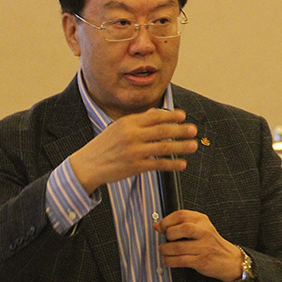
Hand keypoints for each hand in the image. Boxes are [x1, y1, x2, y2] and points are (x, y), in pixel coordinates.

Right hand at [69, 108, 197, 194]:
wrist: (88, 165)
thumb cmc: (104, 146)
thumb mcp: (117, 128)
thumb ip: (137, 121)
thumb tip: (156, 113)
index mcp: (127, 123)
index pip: (154, 116)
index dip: (171, 115)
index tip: (183, 116)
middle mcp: (132, 135)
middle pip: (162, 130)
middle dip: (180, 130)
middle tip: (193, 130)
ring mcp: (134, 152)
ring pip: (163, 147)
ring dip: (181, 146)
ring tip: (193, 145)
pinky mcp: (135, 167)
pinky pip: (159, 164)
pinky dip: (172, 164)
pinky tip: (182, 164)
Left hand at [153, 210, 242, 281]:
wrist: (229, 259)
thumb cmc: (210, 242)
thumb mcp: (199, 227)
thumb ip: (179, 224)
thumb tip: (157, 225)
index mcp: (202, 220)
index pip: (181, 215)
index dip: (167, 220)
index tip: (160, 227)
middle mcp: (204, 232)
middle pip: (183, 228)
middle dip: (169, 233)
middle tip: (165, 238)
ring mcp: (203, 247)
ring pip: (179, 247)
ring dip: (166, 249)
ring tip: (163, 250)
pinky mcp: (201, 260)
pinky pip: (181, 260)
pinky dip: (170, 260)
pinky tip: (167, 259)